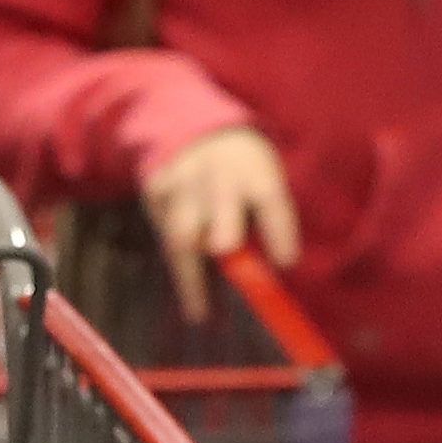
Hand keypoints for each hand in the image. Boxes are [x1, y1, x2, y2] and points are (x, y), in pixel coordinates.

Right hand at [140, 125, 296, 325]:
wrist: (195, 132)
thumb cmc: (243, 167)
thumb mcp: (264, 173)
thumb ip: (267, 212)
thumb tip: (278, 266)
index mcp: (255, 169)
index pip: (270, 199)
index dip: (279, 231)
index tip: (287, 263)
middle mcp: (217, 176)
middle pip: (218, 209)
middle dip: (224, 237)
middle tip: (234, 272)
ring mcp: (182, 184)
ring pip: (182, 232)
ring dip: (193, 274)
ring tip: (202, 310)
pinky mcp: (155, 192)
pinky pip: (164, 233)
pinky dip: (177, 266)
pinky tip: (190, 292)